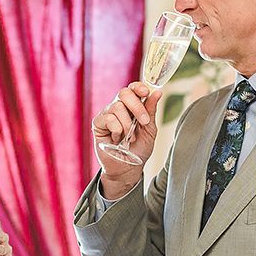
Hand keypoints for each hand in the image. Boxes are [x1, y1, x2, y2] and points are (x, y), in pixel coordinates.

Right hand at [92, 81, 162, 198]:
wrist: (128, 168)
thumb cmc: (138, 150)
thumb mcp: (149, 130)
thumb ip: (151, 111)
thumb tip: (157, 92)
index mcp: (131, 107)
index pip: (132, 88)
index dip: (138, 87)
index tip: (146, 92)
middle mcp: (118, 108)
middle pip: (124, 93)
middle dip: (137, 106)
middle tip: (144, 122)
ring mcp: (107, 115)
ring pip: (117, 107)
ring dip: (127, 124)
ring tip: (128, 137)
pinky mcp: (98, 124)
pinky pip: (109, 119)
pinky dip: (117, 130)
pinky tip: (117, 139)